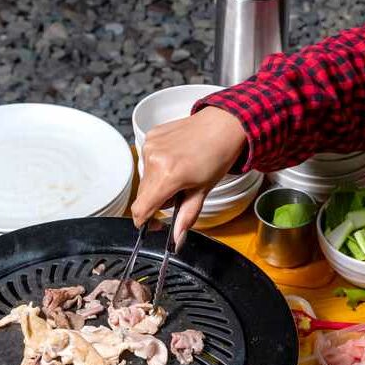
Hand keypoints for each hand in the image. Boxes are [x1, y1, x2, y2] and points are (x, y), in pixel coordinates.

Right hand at [130, 106, 247, 241]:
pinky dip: (158, 165)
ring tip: (181, 173)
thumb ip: (186, 217)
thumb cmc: (218, 155)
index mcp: (167, 176)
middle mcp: (154, 160)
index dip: (146, 221)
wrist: (224, 124)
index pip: (141, 209)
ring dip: (158, 182)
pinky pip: (147, 160)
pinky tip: (176, 158)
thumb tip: (177, 240)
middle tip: (180, 192)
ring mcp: (150, 145)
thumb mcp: (203, 190)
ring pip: (145, 178)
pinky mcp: (150, 136)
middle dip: (158, 200)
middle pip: (143, 195)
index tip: (155, 224)